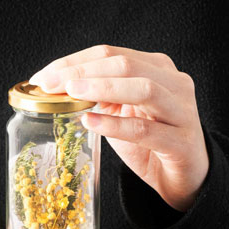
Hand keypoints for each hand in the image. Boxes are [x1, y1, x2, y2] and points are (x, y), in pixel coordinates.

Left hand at [30, 43, 209, 213]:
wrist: (184, 175)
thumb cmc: (151, 138)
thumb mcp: (122, 110)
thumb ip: (98, 94)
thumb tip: (54, 87)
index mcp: (157, 67)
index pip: (111, 53)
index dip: (74, 61)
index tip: (43, 76)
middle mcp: (174, 82)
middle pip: (125, 65)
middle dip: (83, 72)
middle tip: (51, 84)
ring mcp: (181, 111)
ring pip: (143, 89)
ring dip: (102, 88)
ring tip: (72, 94)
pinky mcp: (181, 141)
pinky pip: (145, 130)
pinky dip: (115, 125)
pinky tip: (90, 121)